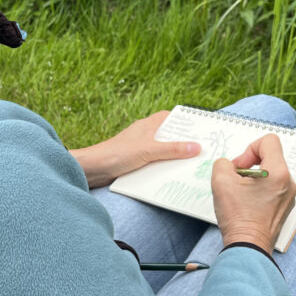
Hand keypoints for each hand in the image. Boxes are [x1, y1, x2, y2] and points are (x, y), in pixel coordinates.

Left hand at [69, 111, 200, 188]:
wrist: (93, 169)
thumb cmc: (117, 154)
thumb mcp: (149, 151)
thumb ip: (172, 149)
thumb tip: (196, 147)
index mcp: (147, 125)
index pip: (170, 118)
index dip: (184, 122)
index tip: (200, 129)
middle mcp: (144, 135)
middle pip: (168, 136)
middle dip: (182, 143)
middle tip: (201, 151)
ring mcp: (139, 149)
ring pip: (161, 151)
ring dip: (172, 158)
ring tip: (191, 166)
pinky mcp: (134, 163)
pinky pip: (153, 164)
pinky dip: (162, 168)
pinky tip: (172, 177)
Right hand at [211, 134, 295, 252]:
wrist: (247, 247)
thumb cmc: (238, 217)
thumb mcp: (220, 181)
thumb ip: (223, 163)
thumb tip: (230, 166)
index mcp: (278, 173)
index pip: (269, 141)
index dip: (250, 148)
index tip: (240, 166)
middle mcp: (289, 183)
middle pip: (270, 157)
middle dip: (249, 164)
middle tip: (236, 179)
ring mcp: (288, 196)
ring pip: (271, 173)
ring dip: (253, 177)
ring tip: (240, 193)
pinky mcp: (284, 207)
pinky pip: (273, 188)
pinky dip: (259, 190)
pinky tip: (247, 203)